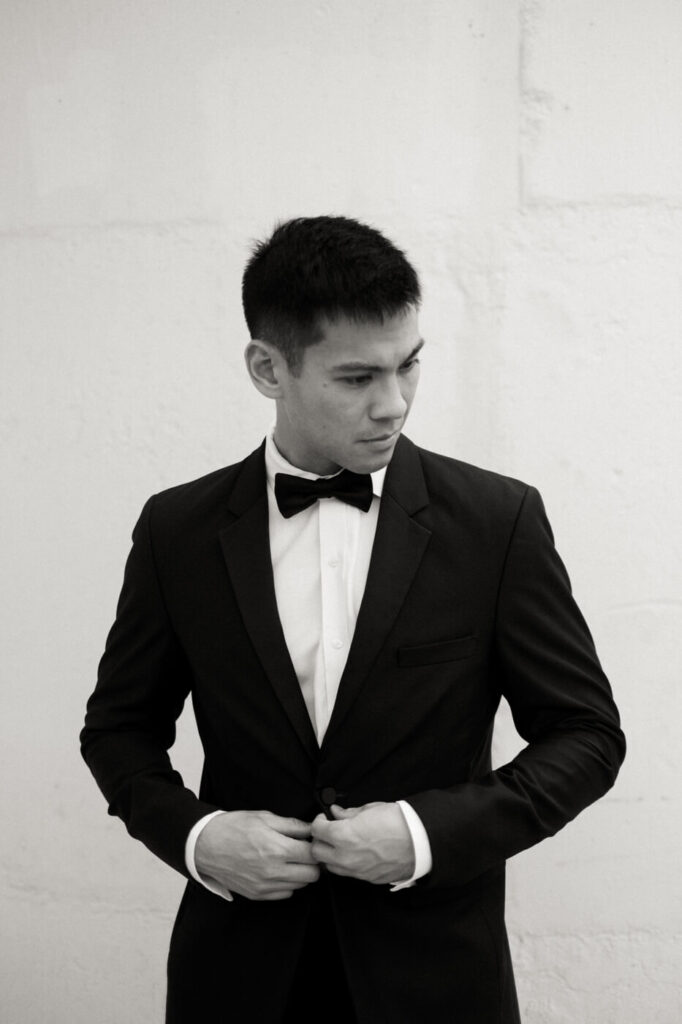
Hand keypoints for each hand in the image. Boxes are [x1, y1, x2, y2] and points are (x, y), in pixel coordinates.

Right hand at [194, 810, 319, 900]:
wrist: (205, 845)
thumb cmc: (233, 828)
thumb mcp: (265, 817)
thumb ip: (293, 825)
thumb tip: (313, 827)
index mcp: (277, 849)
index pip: (313, 855)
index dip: (316, 846)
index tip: (313, 841)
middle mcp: (273, 872)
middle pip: (311, 875)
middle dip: (312, 862)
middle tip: (303, 851)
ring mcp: (264, 886)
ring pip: (300, 886)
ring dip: (300, 873)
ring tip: (289, 859)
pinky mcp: (257, 895)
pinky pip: (284, 894)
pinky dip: (286, 883)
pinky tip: (278, 869)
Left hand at [311, 802, 414, 884]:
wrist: (421, 842)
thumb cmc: (398, 822)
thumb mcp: (370, 809)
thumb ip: (348, 813)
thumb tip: (336, 812)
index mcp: (344, 835)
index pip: (316, 830)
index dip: (319, 821)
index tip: (325, 818)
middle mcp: (345, 856)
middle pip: (317, 852)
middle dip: (320, 840)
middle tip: (329, 831)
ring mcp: (356, 870)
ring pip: (329, 866)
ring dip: (330, 855)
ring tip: (341, 843)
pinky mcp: (366, 879)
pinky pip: (346, 873)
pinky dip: (344, 864)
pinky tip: (354, 853)